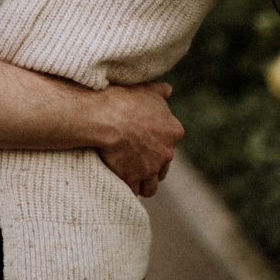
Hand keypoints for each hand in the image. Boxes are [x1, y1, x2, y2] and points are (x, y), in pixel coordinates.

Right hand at [92, 81, 181, 197]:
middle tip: (135, 157)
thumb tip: (168, 90)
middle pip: (163, 167)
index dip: (157, 142)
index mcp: (173, 131)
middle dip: (152, 164)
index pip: (170, 142)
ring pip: (151, 185)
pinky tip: (119, 181)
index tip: (144, 140)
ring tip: (130, 176)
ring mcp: (151, 168)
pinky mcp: (133, 179)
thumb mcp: (146, 89)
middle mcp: (167, 153)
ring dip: (143, 182)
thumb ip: (160, 91)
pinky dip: (127, 187)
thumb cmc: (125, 100)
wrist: (106, 117)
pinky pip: (133, 190)